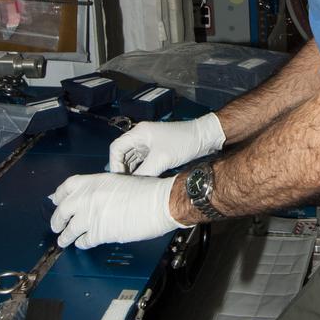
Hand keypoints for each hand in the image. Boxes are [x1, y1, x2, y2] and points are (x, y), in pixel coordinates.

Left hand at [49, 172, 179, 249]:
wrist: (159, 202)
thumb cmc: (148, 191)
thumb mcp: (120, 181)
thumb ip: (102, 189)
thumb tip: (94, 198)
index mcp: (94, 181)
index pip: (67, 187)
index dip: (59, 195)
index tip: (56, 200)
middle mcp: (88, 197)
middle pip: (62, 210)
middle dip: (57, 220)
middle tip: (56, 225)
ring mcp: (91, 216)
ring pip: (69, 229)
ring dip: (65, 237)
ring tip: (63, 240)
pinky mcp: (99, 233)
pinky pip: (84, 240)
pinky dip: (82, 243)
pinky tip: (83, 244)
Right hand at [108, 113, 225, 176]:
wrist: (204, 137)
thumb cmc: (183, 142)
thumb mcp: (161, 160)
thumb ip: (144, 173)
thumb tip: (132, 186)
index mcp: (139, 133)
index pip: (116, 148)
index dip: (115, 164)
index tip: (119, 179)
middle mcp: (141, 137)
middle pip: (123, 154)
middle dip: (123, 170)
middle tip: (125, 186)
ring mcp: (149, 144)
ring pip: (133, 159)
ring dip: (132, 172)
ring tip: (133, 186)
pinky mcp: (157, 150)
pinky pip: (143, 162)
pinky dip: (141, 171)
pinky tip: (142, 181)